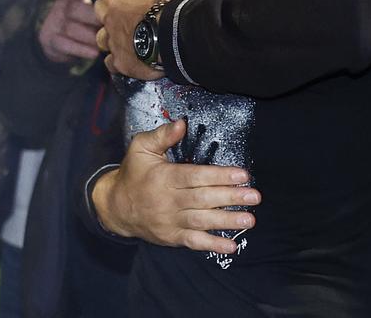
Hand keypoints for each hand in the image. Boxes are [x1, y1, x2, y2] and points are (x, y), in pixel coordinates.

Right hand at [39, 0, 102, 62]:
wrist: (55, 40)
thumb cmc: (81, 21)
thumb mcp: (86, 6)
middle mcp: (60, 6)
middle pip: (74, 8)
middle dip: (93, 17)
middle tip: (111, 24)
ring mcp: (53, 23)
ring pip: (71, 28)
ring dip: (91, 36)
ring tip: (106, 41)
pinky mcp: (50, 40)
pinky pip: (66, 45)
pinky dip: (82, 49)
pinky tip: (95, 53)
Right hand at [92, 119, 259, 253]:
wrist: (115, 207)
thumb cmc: (133, 173)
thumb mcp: (141, 148)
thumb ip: (162, 135)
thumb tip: (182, 123)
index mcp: (165, 177)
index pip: (196, 176)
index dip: (220, 176)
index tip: (242, 175)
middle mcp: (169, 201)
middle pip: (203, 199)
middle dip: (230, 198)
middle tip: (254, 196)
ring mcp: (170, 221)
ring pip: (201, 221)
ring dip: (226, 221)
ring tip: (249, 219)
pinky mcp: (172, 237)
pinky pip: (193, 242)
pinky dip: (212, 245)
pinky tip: (231, 246)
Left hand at [94, 0, 179, 78]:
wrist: (171, 36)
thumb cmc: (160, 2)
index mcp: (115, 0)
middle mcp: (110, 22)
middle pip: (99, 13)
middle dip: (105, 8)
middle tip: (117, 9)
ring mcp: (115, 44)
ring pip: (102, 39)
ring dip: (107, 35)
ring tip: (116, 34)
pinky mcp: (123, 63)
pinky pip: (112, 63)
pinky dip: (115, 60)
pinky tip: (121, 58)